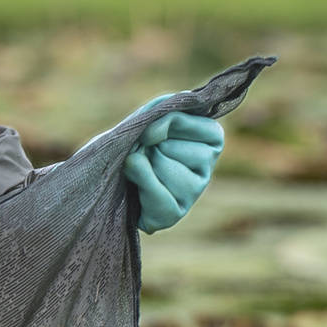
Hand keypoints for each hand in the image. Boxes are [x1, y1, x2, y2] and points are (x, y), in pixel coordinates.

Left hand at [123, 109, 223, 232]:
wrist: (115, 179)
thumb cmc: (137, 145)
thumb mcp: (148, 119)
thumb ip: (156, 112)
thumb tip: (149, 133)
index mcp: (210, 135)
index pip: (178, 119)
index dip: (154, 126)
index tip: (149, 134)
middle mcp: (209, 162)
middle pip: (166, 146)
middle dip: (146, 149)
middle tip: (145, 158)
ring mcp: (195, 190)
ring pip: (161, 167)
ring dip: (140, 168)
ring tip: (141, 174)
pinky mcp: (175, 213)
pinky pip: (155, 194)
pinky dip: (139, 186)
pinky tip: (139, 190)